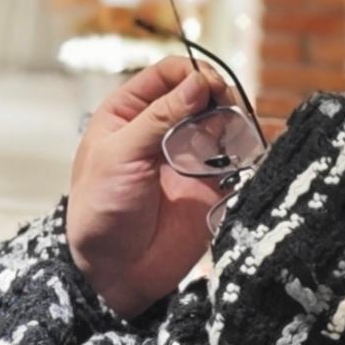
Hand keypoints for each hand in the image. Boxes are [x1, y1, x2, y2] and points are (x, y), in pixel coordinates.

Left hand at [66, 56, 229, 317]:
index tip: (211, 85)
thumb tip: (198, 82)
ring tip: (236, 132)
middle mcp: (160, 127)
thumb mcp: (120, 155)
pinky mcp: (209, 184)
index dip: (191, 73)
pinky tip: (242, 154)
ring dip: (232, 120)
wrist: (115, 271)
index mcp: (129, 111)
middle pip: (199, 92)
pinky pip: (233, 158)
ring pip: (219, 121)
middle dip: (218, 93)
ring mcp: (186, 154)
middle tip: (230, 106)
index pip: (167, 74)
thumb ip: (159, 118)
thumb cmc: (101, 206)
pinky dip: (243, 150)